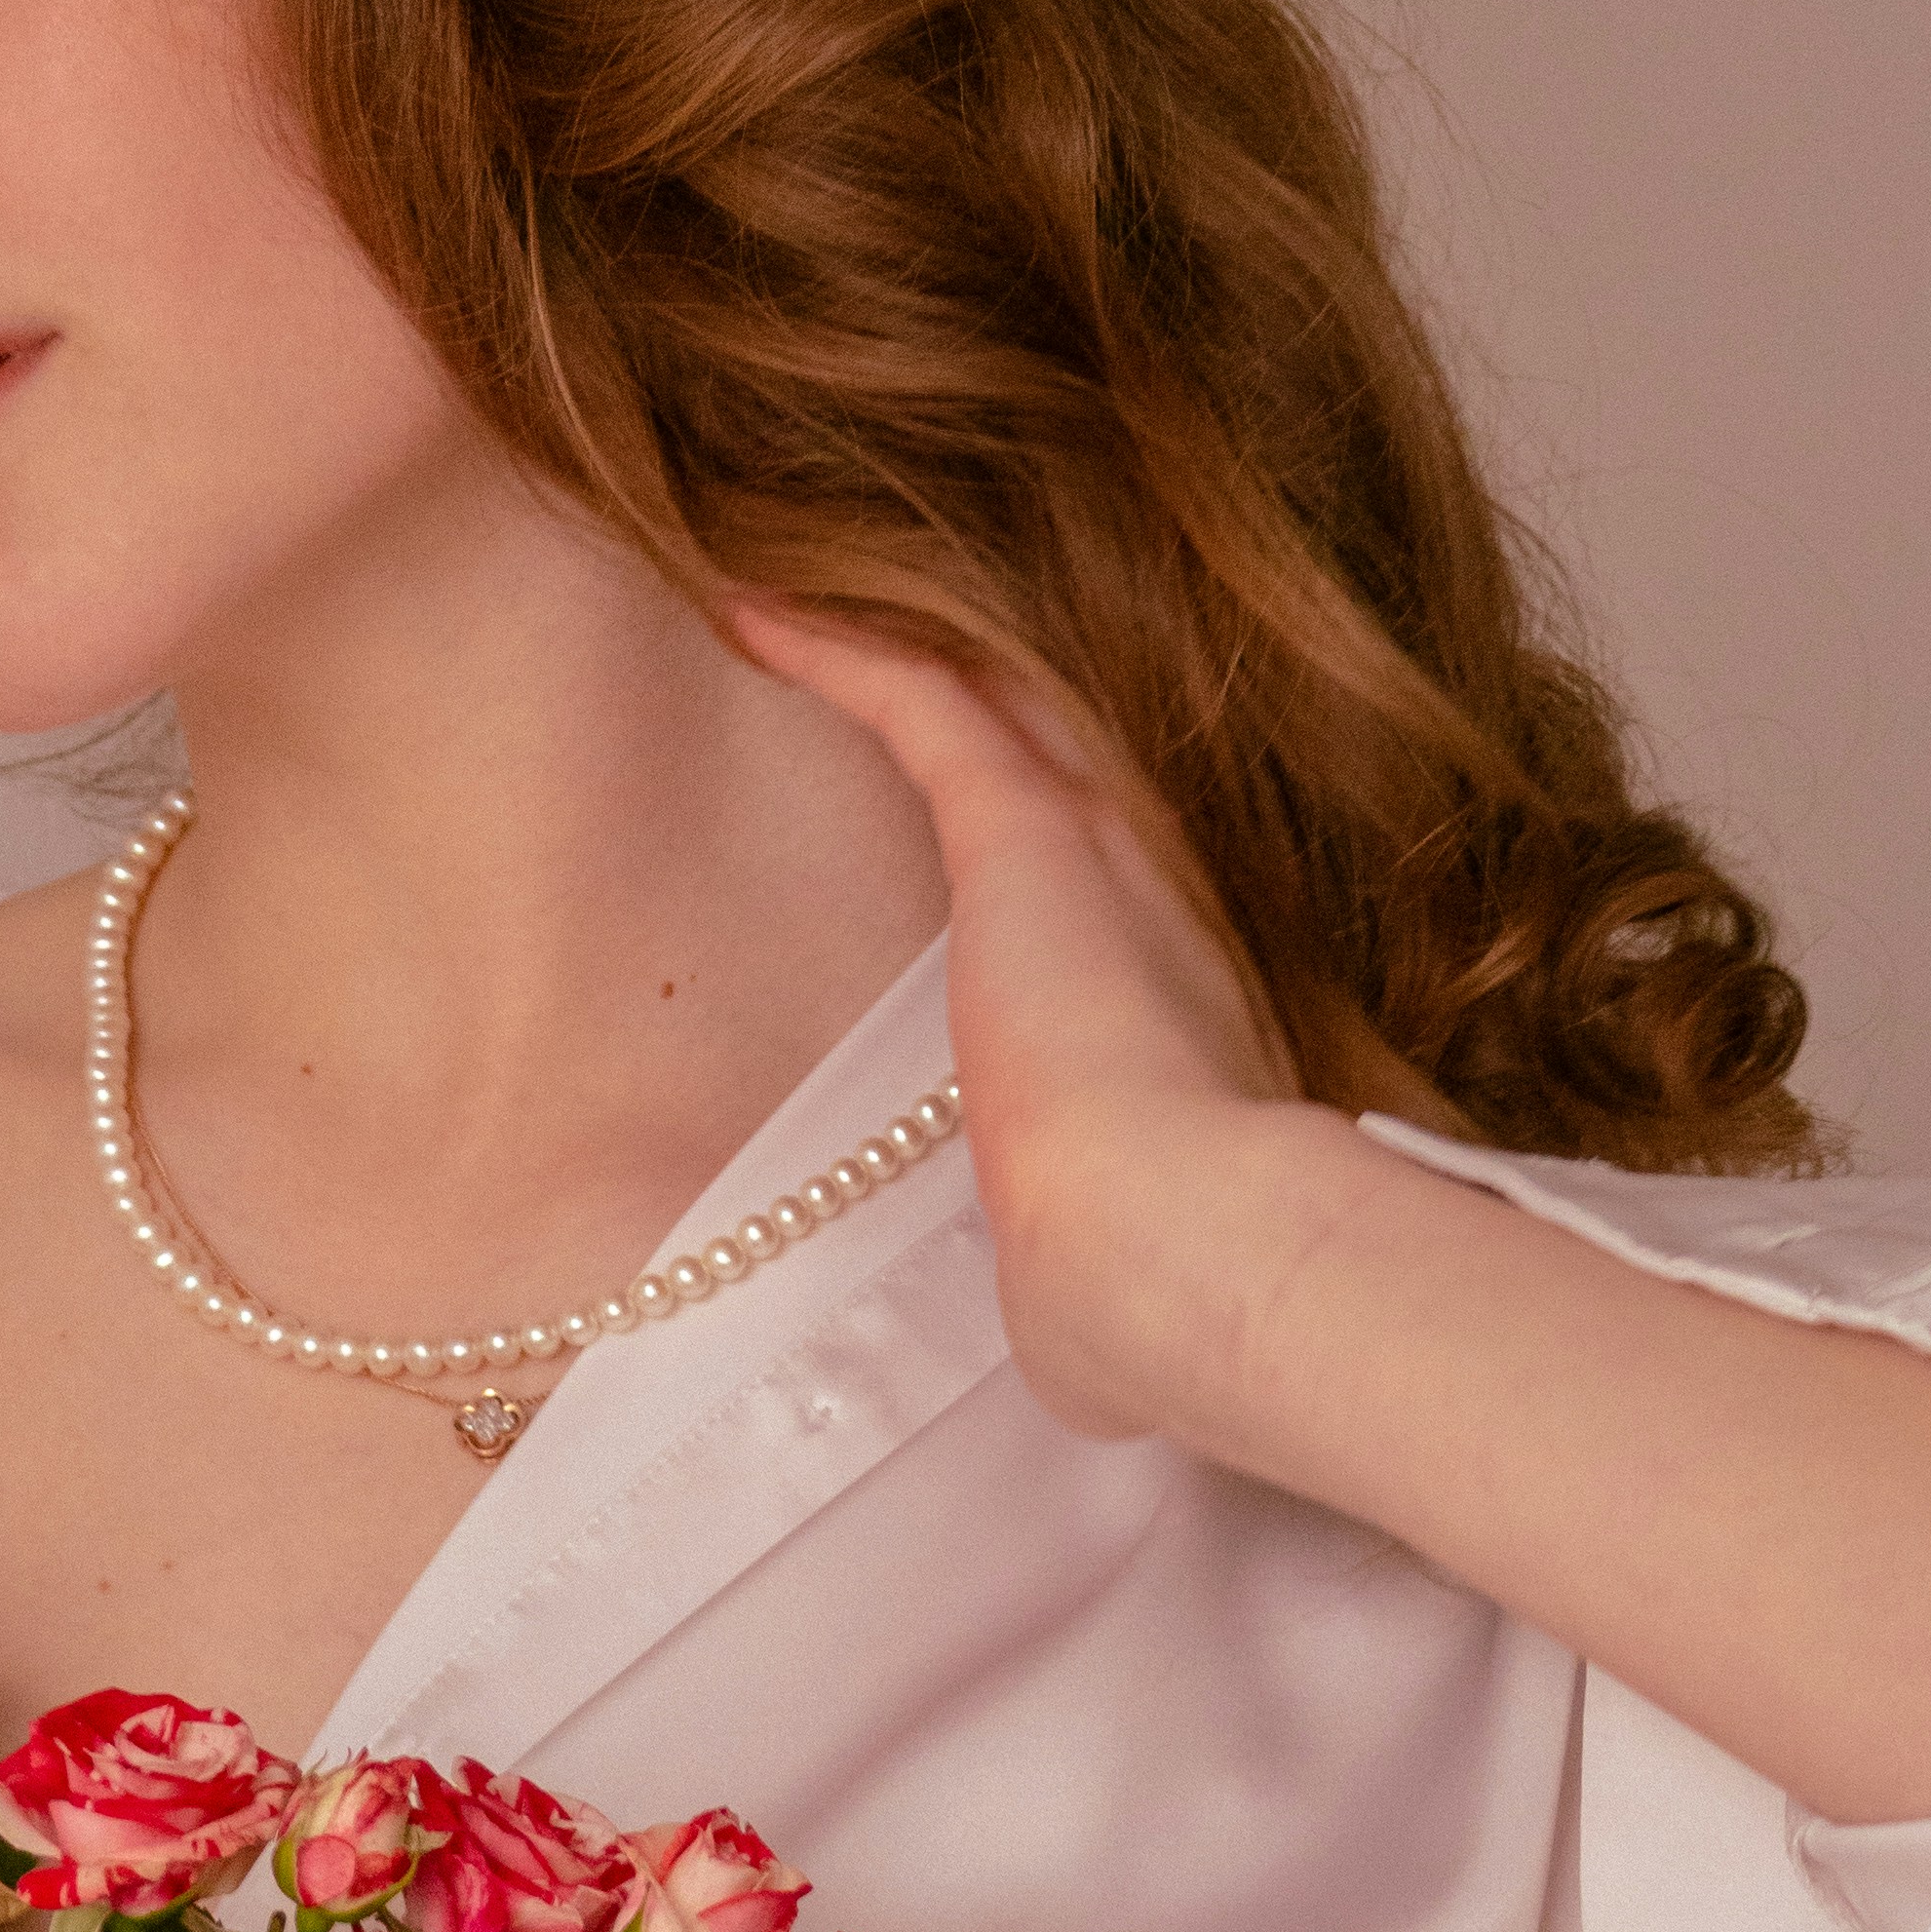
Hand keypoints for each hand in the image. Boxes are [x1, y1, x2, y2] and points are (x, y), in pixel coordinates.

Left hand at [718, 599, 1357, 1451]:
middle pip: (1062, 745)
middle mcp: (1153, 895)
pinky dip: (836, 646)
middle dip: (985, 683)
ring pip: (996, 696)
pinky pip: (920, 697)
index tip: (986, 767)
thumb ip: (1093, 1276)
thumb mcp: (1117, 1272)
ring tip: (799, 577)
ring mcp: (1098, 853)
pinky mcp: (1026, 832)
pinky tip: (747, 601)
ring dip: (900, 638)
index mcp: (1181, 998)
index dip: (1048, 801)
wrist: (1183, 1258)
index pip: (1109, 871)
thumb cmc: (1156, 1295)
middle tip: (889, 611)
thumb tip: (1076, 1354)